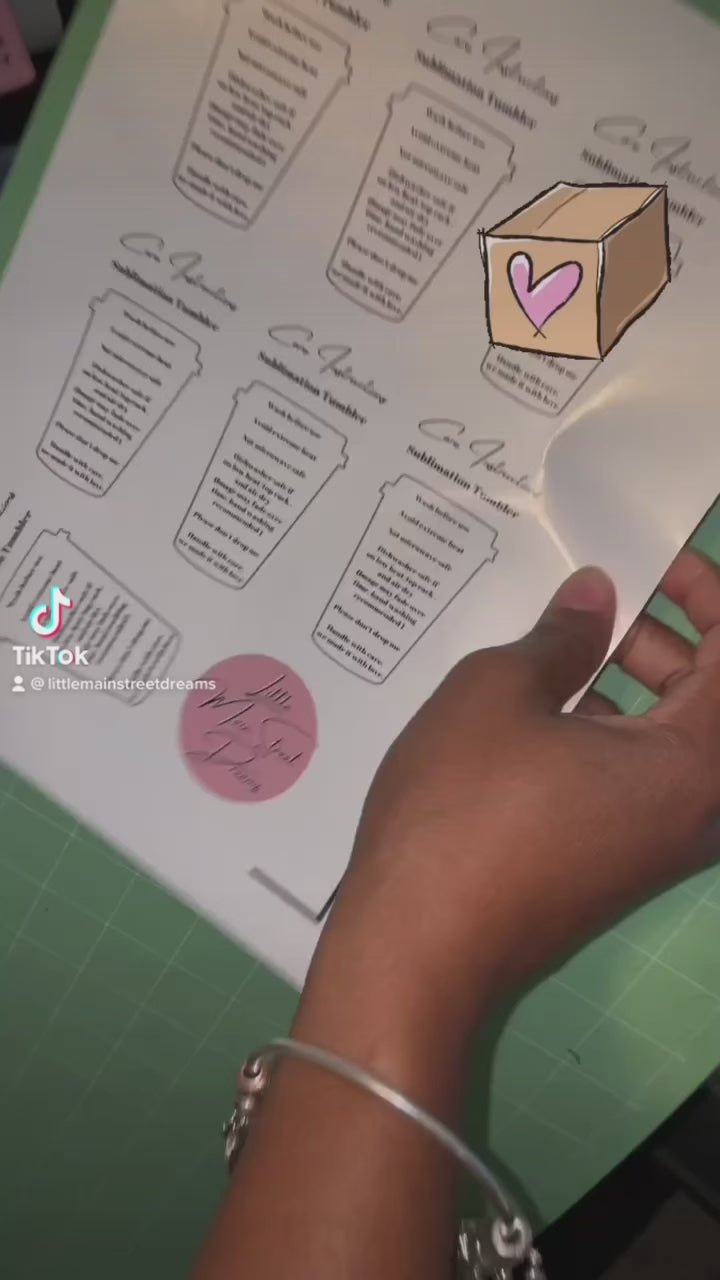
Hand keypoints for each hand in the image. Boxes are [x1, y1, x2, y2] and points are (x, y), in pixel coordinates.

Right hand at [321, 548, 719, 1034]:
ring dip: (633, 683)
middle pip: (712, 699)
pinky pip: (640, 778)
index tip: (654, 562)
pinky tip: (539, 712)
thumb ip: (561, 636)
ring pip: (672, 740)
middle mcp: (696, 810)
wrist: (417, 950)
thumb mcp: (498, 695)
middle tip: (596, 600)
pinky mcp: (616, 865)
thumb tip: (594, 598)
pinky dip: (610, 731)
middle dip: (666, 636)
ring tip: (558, 648)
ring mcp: (657, 845)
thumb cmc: (461, 812)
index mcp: (693, 764)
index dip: (707, 595)